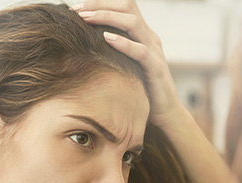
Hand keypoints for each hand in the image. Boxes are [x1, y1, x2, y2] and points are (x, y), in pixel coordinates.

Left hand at [73, 0, 183, 128]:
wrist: (165, 112)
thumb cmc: (140, 90)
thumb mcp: (124, 64)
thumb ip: (111, 52)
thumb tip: (82, 46)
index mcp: (141, 34)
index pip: (123, 5)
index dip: (100, 2)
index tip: (75, 8)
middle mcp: (149, 37)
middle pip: (127, 6)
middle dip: (99, 5)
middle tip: (75, 10)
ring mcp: (154, 51)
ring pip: (132, 23)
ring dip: (106, 17)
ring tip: (84, 18)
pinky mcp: (156, 69)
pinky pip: (141, 51)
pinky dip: (123, 43)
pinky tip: (106, 38)